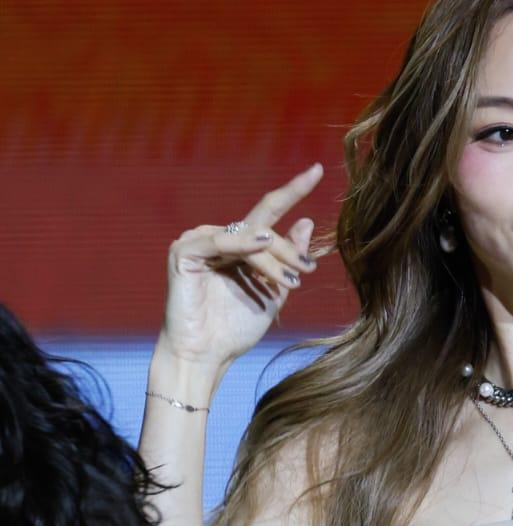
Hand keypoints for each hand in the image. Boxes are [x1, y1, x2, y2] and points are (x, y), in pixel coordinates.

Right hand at [157, 162, 324, 372]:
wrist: (206, 357)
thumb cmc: (235, 330)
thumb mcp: (274, 293)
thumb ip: (288, 259)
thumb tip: (306, 221)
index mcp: (241, 246)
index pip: (269, 211)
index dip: (293, 190)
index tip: (317, 169)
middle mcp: (219, 238)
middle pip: (262, 227)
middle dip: (288, 248)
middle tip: (307, 270)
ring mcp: (199, 241)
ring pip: (246, 236)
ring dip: (272, 257)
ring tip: (291, 280)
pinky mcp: (184, 251)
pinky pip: (218, 241)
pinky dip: (241, 244)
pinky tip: (261, 246)